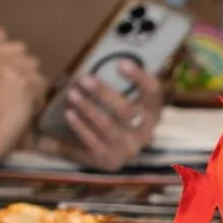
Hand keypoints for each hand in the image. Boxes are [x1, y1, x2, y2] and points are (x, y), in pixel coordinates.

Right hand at [0, 27, 48, 162]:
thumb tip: (0, 28)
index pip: (11, 48)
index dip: (12, 68)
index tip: (3, 84)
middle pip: (27, 59)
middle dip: (25, 76)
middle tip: (12, 95)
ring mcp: (10, 67)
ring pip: (37, 74)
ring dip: (32, 90)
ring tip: (18, 104)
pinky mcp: (24, 82)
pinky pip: (42, 88)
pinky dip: (36, 102)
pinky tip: (22, 112)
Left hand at [49, 62, 164, 172]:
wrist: (104, 155)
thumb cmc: (111, 120)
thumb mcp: (117, 105)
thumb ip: (114, 87)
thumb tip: (94, 62)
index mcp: (151, 115)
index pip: (153, 94)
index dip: (140, 78)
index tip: (121, 63)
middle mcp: (144, 134)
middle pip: (126, 111)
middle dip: (104, 93)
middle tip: (84, 78)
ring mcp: (127, 149)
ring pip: (107, 126)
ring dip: (88, 108)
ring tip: (72, 94)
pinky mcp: (109, 161)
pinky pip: (92, 141)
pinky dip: (80, 126)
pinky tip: (69, 114)